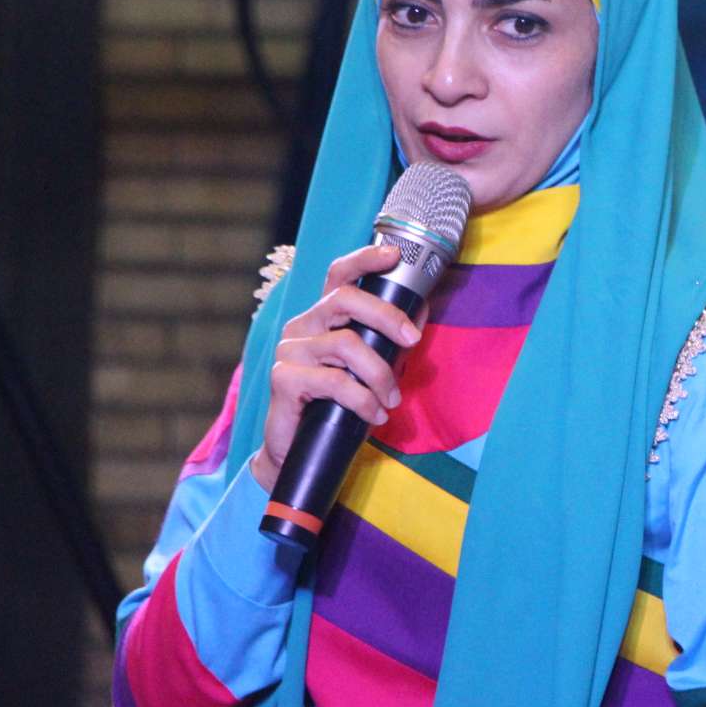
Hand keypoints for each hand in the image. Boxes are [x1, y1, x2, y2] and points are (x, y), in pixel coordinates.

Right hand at [250, 243, 423, 493]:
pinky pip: (334, 381)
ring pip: (346, 344)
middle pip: (345, 299)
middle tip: (413, 340)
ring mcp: (289, 350)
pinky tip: (374, 415)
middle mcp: (302, 325)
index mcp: (323, 317)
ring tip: (392, 399)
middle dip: (387, 316)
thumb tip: (423, 309)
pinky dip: (363, 400)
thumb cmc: (338, 405)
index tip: (394, 254)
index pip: (339, 275)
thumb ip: (392, 340)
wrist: (300, 451)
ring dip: (380, 374)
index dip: (365, 258)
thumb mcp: (372, 367)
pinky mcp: (282, 378)